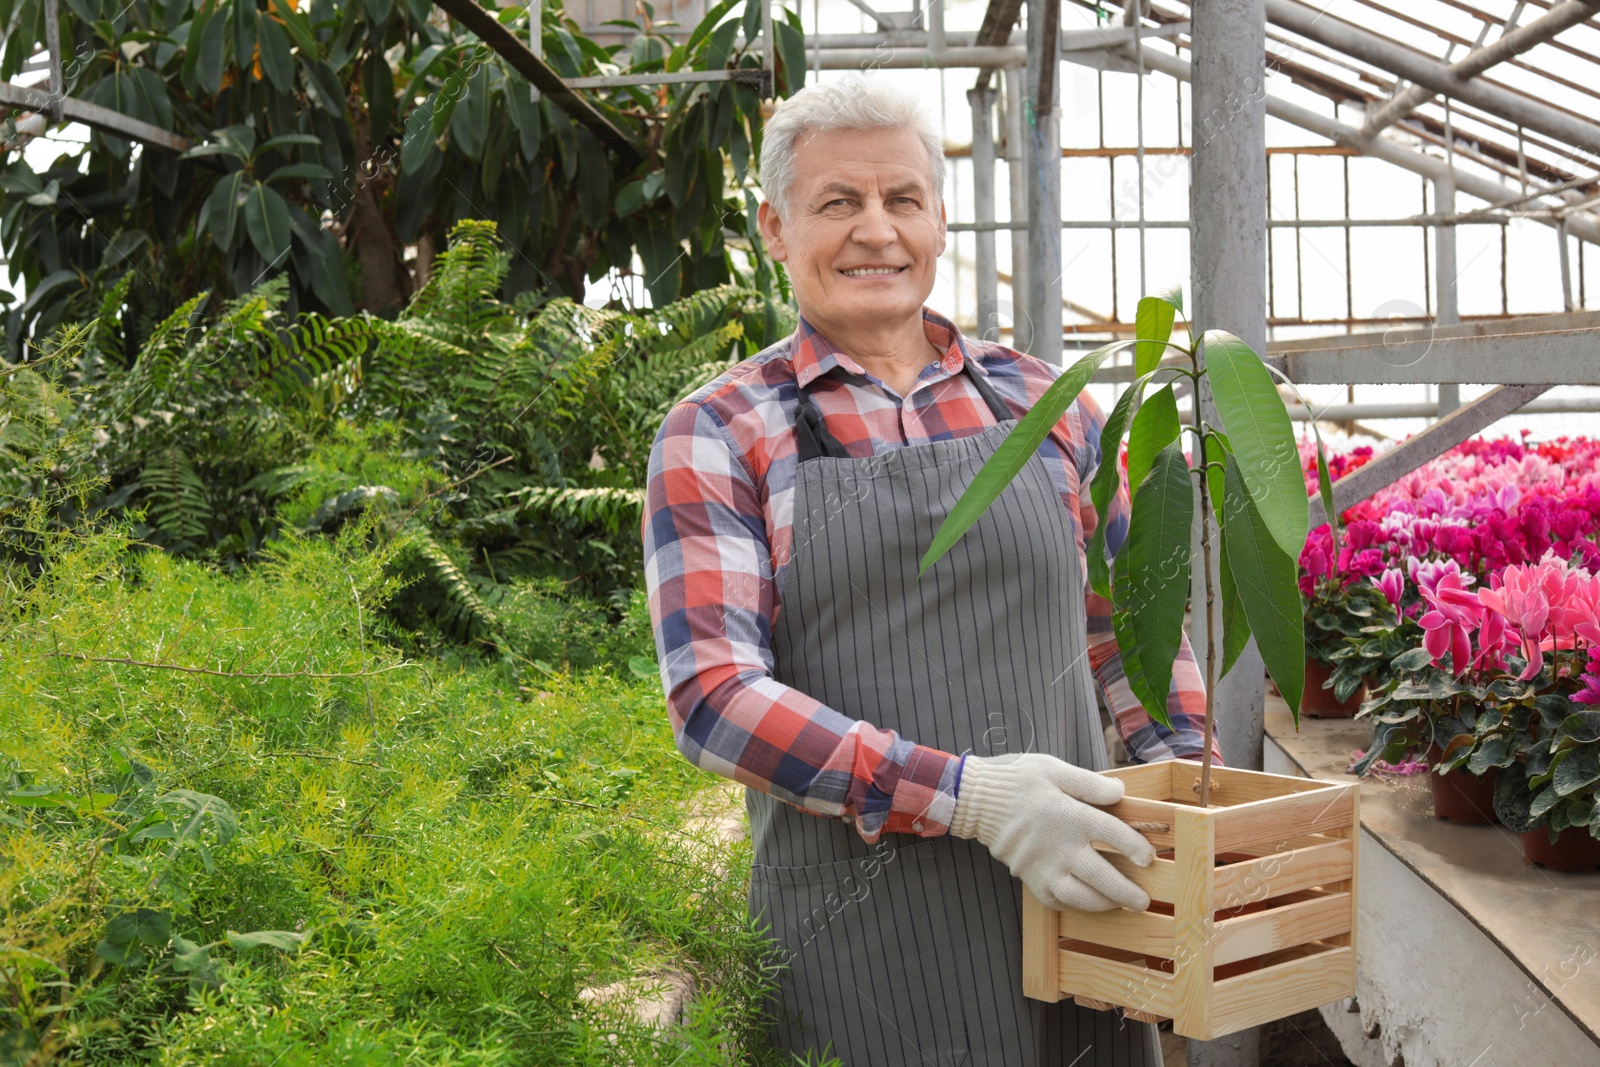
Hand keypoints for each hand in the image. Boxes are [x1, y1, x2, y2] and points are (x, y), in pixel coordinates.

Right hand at [949, 753, 1155, 911]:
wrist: (975, 799)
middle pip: (1103, 877)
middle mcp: (1061, 846)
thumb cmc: (1017, 780)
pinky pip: (1056, 900)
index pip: (1115, 835)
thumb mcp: (1053, 769)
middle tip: (1143, 902)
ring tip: (1119, 905)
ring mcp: (1044, 867)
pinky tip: (1085, 901)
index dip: (1137, 848)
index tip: (1148, 858)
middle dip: (1127, 893)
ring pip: (1081, 897)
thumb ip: (1089, 783)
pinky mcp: (1030, 878)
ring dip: (1104, 905)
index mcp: (1071, 815)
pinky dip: (1074, 905)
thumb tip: (1121, 792)